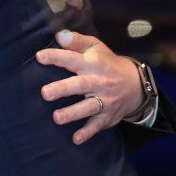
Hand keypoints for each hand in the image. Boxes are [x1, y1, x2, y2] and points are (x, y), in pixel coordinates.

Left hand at [35, 30, 143, 144]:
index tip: (39, 57)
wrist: (135, 85)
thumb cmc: (107, 63)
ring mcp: (105, 100)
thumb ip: (76, 41)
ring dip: (72, 113)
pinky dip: (87, 133)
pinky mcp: (107, 117)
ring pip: (88, 107)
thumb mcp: (95, 47)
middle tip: (44, 93)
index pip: (73, 59)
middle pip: (80, 85)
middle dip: (63, 89)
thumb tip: (58, 35)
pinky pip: (97, 126)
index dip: (57, 57)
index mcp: (94, 63)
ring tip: (56, 118)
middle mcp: (99, 82)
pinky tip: (75, 139)